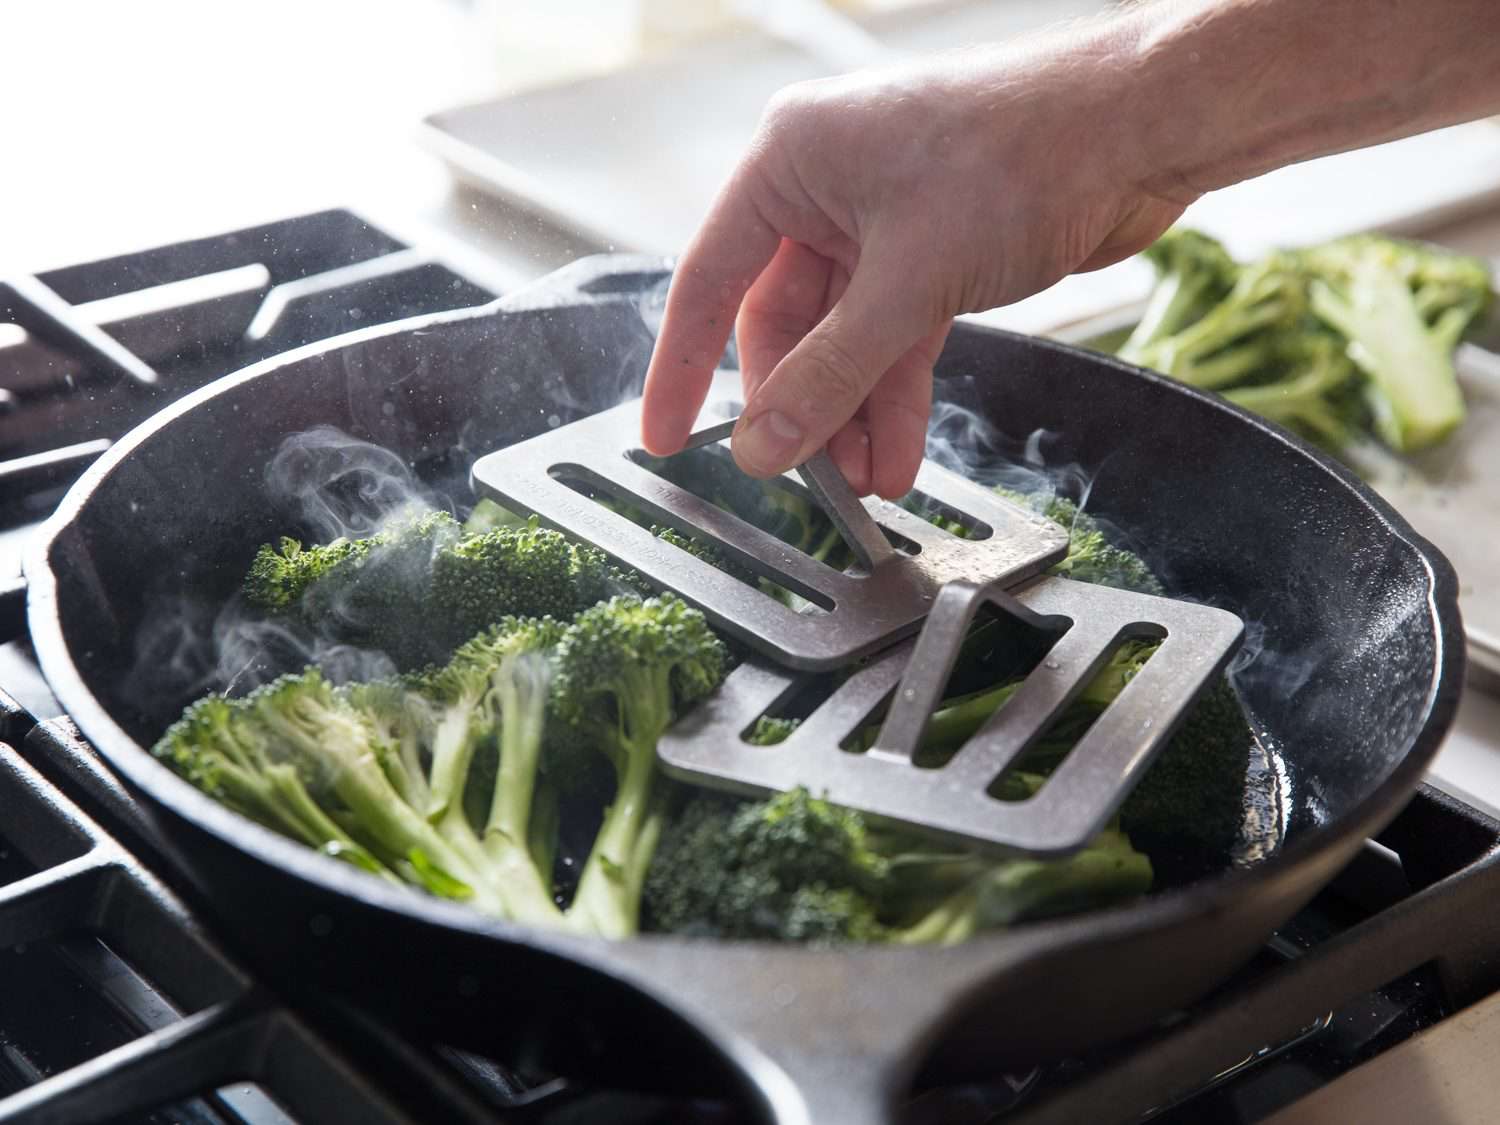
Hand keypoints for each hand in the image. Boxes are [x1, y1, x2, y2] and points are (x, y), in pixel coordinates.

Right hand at [640, 22, 1188, 496]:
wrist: (1138, 130)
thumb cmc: (1022, 155)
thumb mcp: (908, 284)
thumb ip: (830, 374)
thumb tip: (765, 445)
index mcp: (791, 160)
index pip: (709, 281)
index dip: (683, 369)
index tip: (667, 437)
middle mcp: (827, 186)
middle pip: (783, 322)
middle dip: (801, 405)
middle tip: (807, 475)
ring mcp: (882, 220)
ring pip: (843, 338)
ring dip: (853, 413)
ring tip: (866, 481)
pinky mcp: (934, 250)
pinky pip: (893, 336)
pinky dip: (895, 394)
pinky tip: (900, 451)